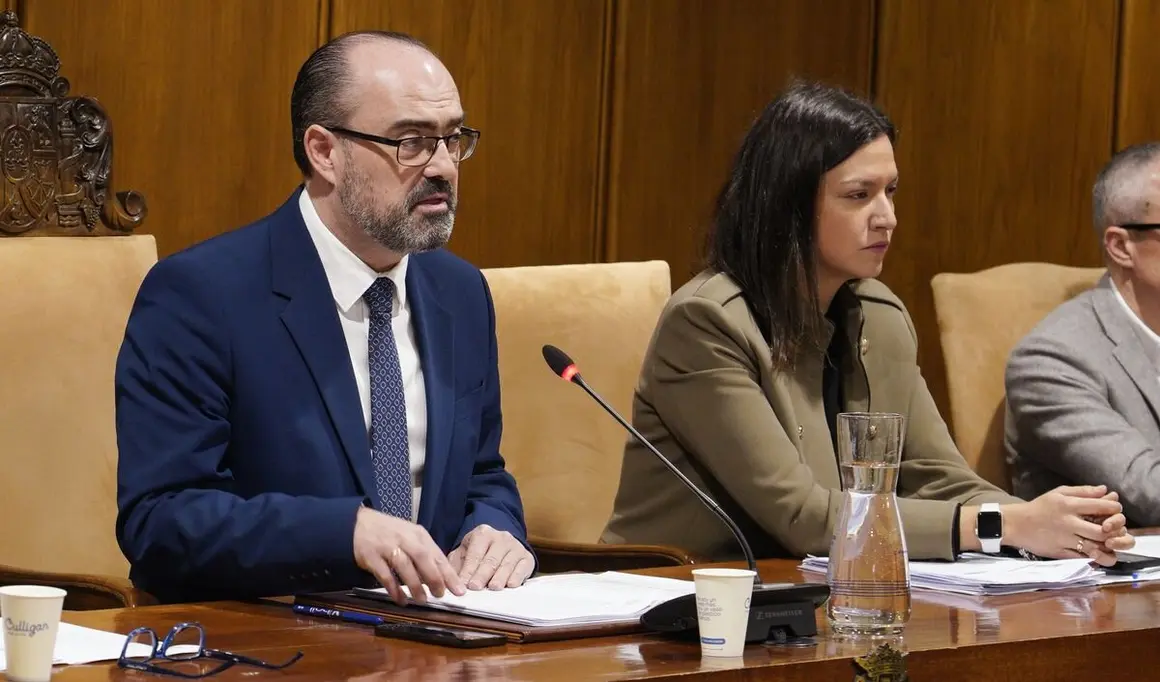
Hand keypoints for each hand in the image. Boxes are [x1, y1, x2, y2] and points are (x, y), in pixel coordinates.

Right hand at [352, 507, 465, 605]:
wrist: (357, 523)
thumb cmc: (389, 532)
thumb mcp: (410, 537)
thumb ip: (425, 554)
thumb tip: (441, 578)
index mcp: (418, 535)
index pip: (437, 555)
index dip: (449, 574)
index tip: (459, 590)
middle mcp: (404, 539)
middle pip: (423, 558)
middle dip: (434, 578)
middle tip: (441, 595)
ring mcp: (387, 547)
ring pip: (405, 567)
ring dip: (415, 585)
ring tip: (422, 600)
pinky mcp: (371, 557)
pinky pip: (385, 576)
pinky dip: (394, 589)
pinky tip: (401, 600)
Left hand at [448, 524, 534, 589]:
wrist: (502, 545)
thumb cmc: (479, 553)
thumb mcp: (464, 553)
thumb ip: (456, 566)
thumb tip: (448, 582)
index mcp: (483, 533)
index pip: (475, 553)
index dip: (469, 570)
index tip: (463, 584)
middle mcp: (501, 538)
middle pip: (491, 559)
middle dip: (482, 574)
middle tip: (475, 587)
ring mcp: (516, 547)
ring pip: (507, 563)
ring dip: (500, 577)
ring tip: (493, 587)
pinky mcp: (527, 557)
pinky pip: (522, 568)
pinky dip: (517, 577)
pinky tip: (510, 585)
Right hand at [1005, 485, 1133, 565]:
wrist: (1015, 524)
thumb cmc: (1039, 507)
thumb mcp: (1059, 493)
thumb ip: (1083, 491)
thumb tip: (1105, 490)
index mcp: (1069, 505)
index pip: (1101, 506)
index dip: (1115, 508)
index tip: (1115, 510)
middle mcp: (1069, 523)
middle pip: (1102, 530)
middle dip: (1114, 530)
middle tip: (1114, 529)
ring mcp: (1065, 540)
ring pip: (1095, 547)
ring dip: (1107, 547)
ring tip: (1109, 543)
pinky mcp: (1060, 553)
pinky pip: (1083, 558)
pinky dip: (1095, 557)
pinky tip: (1098, 552)